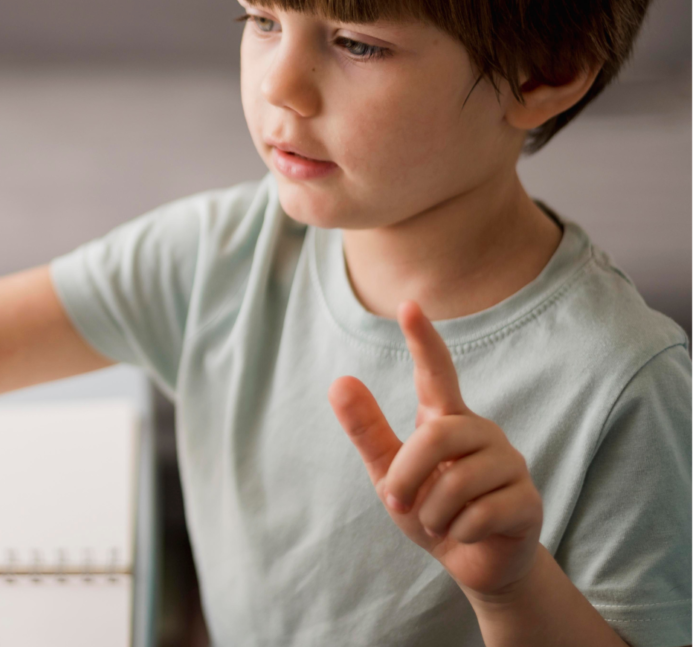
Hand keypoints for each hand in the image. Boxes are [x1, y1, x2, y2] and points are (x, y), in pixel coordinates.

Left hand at [328, 301, 542, 598]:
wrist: (473, 563)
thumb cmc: (430, 508)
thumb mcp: (388, 473)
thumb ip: (366, 430)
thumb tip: (339, 381)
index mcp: (446, 419)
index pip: (436, 372)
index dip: (423, 340)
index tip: (409, 305)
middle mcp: (482, 432)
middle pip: (436, 436)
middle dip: (407, 475)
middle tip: (397, 502)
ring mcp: (510, 464)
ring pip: (457, 482)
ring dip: (433, 512)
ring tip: (439, 521)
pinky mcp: (528, 501)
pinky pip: (479, 514)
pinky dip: (458, 533)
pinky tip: (466, 533)